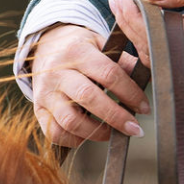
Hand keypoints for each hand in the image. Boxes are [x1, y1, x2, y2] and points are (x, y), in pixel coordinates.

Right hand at [30, 23, 149, 147]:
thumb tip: (144, 78)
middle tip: (136, 128)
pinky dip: (74, 140)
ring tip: (112, 133)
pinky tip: (89, 134)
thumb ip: (121, 60)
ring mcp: (45, 92)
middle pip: (89, 97)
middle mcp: (58, 71)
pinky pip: (55, 133)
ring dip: (96, 132)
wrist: (45, 47)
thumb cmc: (80, 48)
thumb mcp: (100, 43)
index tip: (145, 107)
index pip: (108, 73)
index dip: (130, 92)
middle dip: (116, 117)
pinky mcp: (38, 110)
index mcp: (77, 51)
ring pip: (70, 120)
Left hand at [108, 0, 183, 66]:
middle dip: (130, 25)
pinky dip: (148, 38)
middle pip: (153, 48)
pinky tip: (139, 21)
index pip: (158, 33)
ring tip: (123, 9)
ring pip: (157, 54)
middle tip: (116, 2)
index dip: (135, 18)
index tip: (121, 0)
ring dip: (136, 33)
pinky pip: (166, 52)